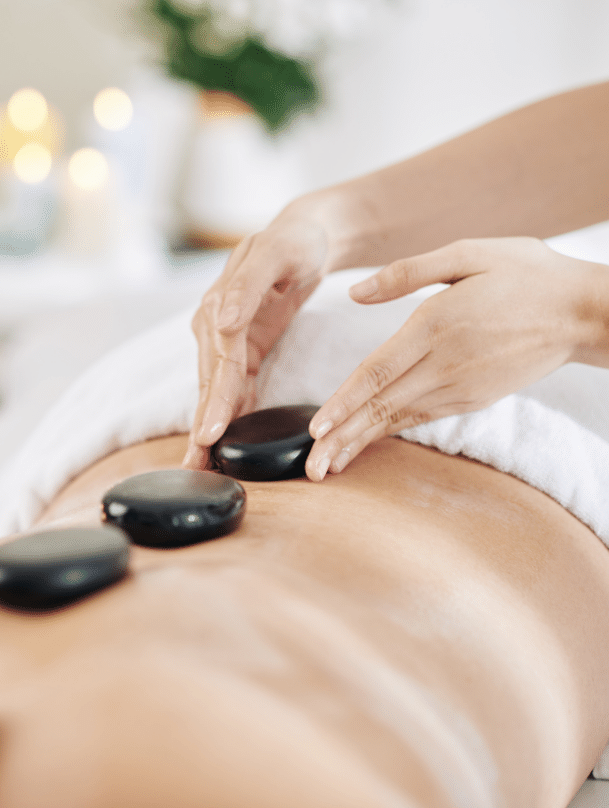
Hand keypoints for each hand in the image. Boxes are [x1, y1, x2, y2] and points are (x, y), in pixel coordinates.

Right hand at [183, 196, 334, 467]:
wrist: (305, 236)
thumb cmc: (293, 241)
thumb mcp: (273, 253)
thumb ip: (246, 286)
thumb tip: (221, 322)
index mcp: (219, 305)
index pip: (218, 362)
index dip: (213, 400)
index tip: (208, 434)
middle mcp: (215, 325)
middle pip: (209, 383)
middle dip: (201, 425)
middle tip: (195, 465)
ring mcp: (225, 339)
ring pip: (214, 390)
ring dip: (206, 426)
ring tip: (198, 465)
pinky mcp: (241, 349)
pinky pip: (230, 386)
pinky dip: (224, 413)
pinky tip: (219, 441)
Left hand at [304, 237, 601, 480]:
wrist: (584, 313)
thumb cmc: (525, 274)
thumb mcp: (468, 253)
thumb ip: (406, 272)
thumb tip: (354, 291)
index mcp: (436, 326)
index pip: (378, 373)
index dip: (344, 403)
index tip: (316, 429)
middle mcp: (444, 365)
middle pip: (382, 407)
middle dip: (342, 440)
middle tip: (311, 469)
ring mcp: (460, 388)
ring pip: (398, 419)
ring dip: (360, 444)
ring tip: (327, 466)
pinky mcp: (471, 399)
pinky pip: (420, 418)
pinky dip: (388, 433)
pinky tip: (365, 442)